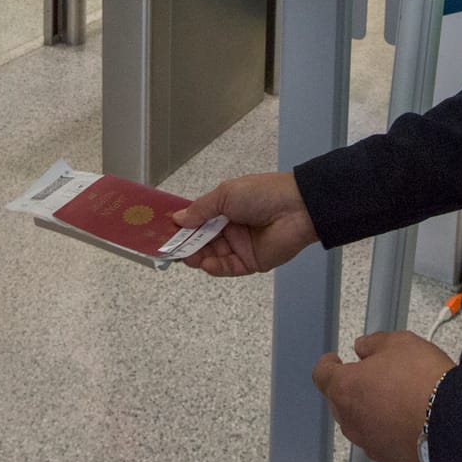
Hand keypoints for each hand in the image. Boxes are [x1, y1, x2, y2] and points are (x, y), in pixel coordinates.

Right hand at [171, 172, 317, 276]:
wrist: (297, 208)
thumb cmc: (261, 194)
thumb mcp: (225, 194)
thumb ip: (200, 209)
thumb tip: (177, 219)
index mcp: (224, 208)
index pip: (197, 220)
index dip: (182, 225)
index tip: (164, 231)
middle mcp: (230, 228)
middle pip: (202, 240)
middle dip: (186, 244)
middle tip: (169, 248)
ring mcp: (240, 246)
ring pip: (212, 255)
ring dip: (198, 256)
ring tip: (185, 257)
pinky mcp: (251, 262)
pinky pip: (228, 267)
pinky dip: (215, 267)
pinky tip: (206, 263)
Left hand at [312, 332, 454, 461]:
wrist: (452, 423)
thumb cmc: (423, 381)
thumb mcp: (400, 343)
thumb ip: (374, 343)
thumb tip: (363, 347)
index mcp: (345, 388)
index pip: (322, 375)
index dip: (328, 364)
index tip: (335, 360)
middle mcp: (350, 419)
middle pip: (340, 401)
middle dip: (353, 387)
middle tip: (375, 376)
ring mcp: (368, 442)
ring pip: (360, 422)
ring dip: (370, 410)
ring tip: (396, 398)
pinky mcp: (388, 458)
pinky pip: (379, 439)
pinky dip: (387, 429)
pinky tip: (407, 419)